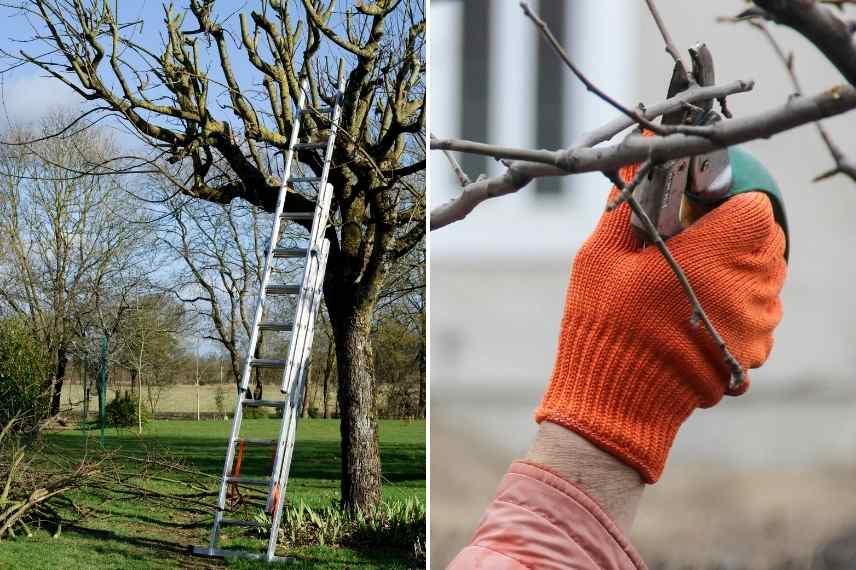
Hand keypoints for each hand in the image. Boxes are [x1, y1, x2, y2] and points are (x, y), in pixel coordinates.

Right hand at [535, 164, 786, 482]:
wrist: (615, 400)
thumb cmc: (603, 325)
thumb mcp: (599, 257)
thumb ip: (625, 206)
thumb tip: (634, 161)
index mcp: (712, 257)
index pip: (756, 208)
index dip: (727, 204)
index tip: (697, 213)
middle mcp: (747, 289)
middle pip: (765, 240)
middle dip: (732, 235)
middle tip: (688, 246)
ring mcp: (755, 324)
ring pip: (764, 276)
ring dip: (735, 270)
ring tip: (687, 284)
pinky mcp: (754, 351)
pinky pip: (757, 311)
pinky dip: (734, 305)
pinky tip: (694, 315)